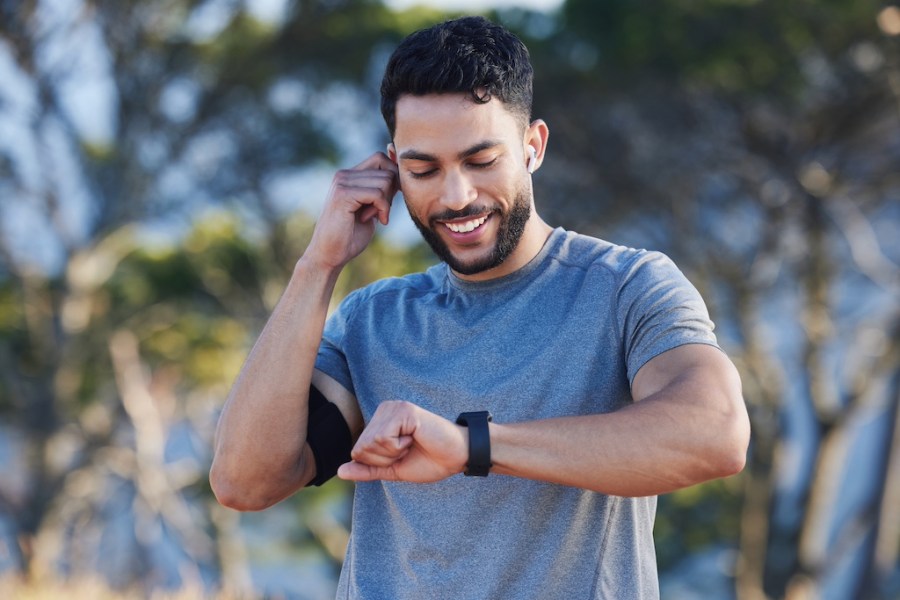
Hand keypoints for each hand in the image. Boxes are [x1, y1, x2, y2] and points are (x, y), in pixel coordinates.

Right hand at [305, 152, 399, 269]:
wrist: (329, 255)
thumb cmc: (350, 235)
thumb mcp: (371, 208)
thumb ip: (381, 191)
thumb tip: (400, 174)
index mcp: (349, 175)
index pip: (380, 158)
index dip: (393, 175)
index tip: (392, 197)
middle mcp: (343, 175)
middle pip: (386, 169)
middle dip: (391, 192)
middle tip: (381, 211)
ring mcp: (342, 183)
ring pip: (385, 181)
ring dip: (386, 203)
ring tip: (373, 217)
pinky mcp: (343, 195)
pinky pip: (377, 194)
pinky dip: (383, 208)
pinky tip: (374, 220)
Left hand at [337, 401, 468, 482]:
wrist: (457, 456)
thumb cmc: (429, 460)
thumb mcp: (393, 469)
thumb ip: (367, 469)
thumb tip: (339, 472)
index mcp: (379, 421)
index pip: (357, 451)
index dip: (379, 463)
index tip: (402, 455)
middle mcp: (384, 410)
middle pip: (361, 448)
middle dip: (384, 459)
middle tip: (408, 450)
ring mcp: (393, 407)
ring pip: (370, 443)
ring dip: (393, 453)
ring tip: (412, 443)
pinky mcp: (403, 410)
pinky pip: (382, 438)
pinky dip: (398, 447)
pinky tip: (414, 437)